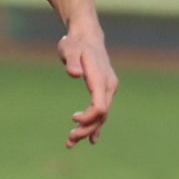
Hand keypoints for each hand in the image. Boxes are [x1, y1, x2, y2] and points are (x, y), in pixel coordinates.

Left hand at [60, 20, 116, 146]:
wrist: (86, 36)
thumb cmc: (75, 42)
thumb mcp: (69, 48)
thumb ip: (71, 60)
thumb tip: (74, 73)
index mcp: (101, 79)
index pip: (100, 106)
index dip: (88, 118)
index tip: (73, 119)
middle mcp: (109, 86)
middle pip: (102, 115)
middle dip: (86, 129)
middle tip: (69, 140)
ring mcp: (108, 89)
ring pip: (102, 115)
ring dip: (88, 130)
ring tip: (70, 142)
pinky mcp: (104, 91)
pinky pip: (102, 111)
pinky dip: (95, 125)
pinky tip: (89, 138)